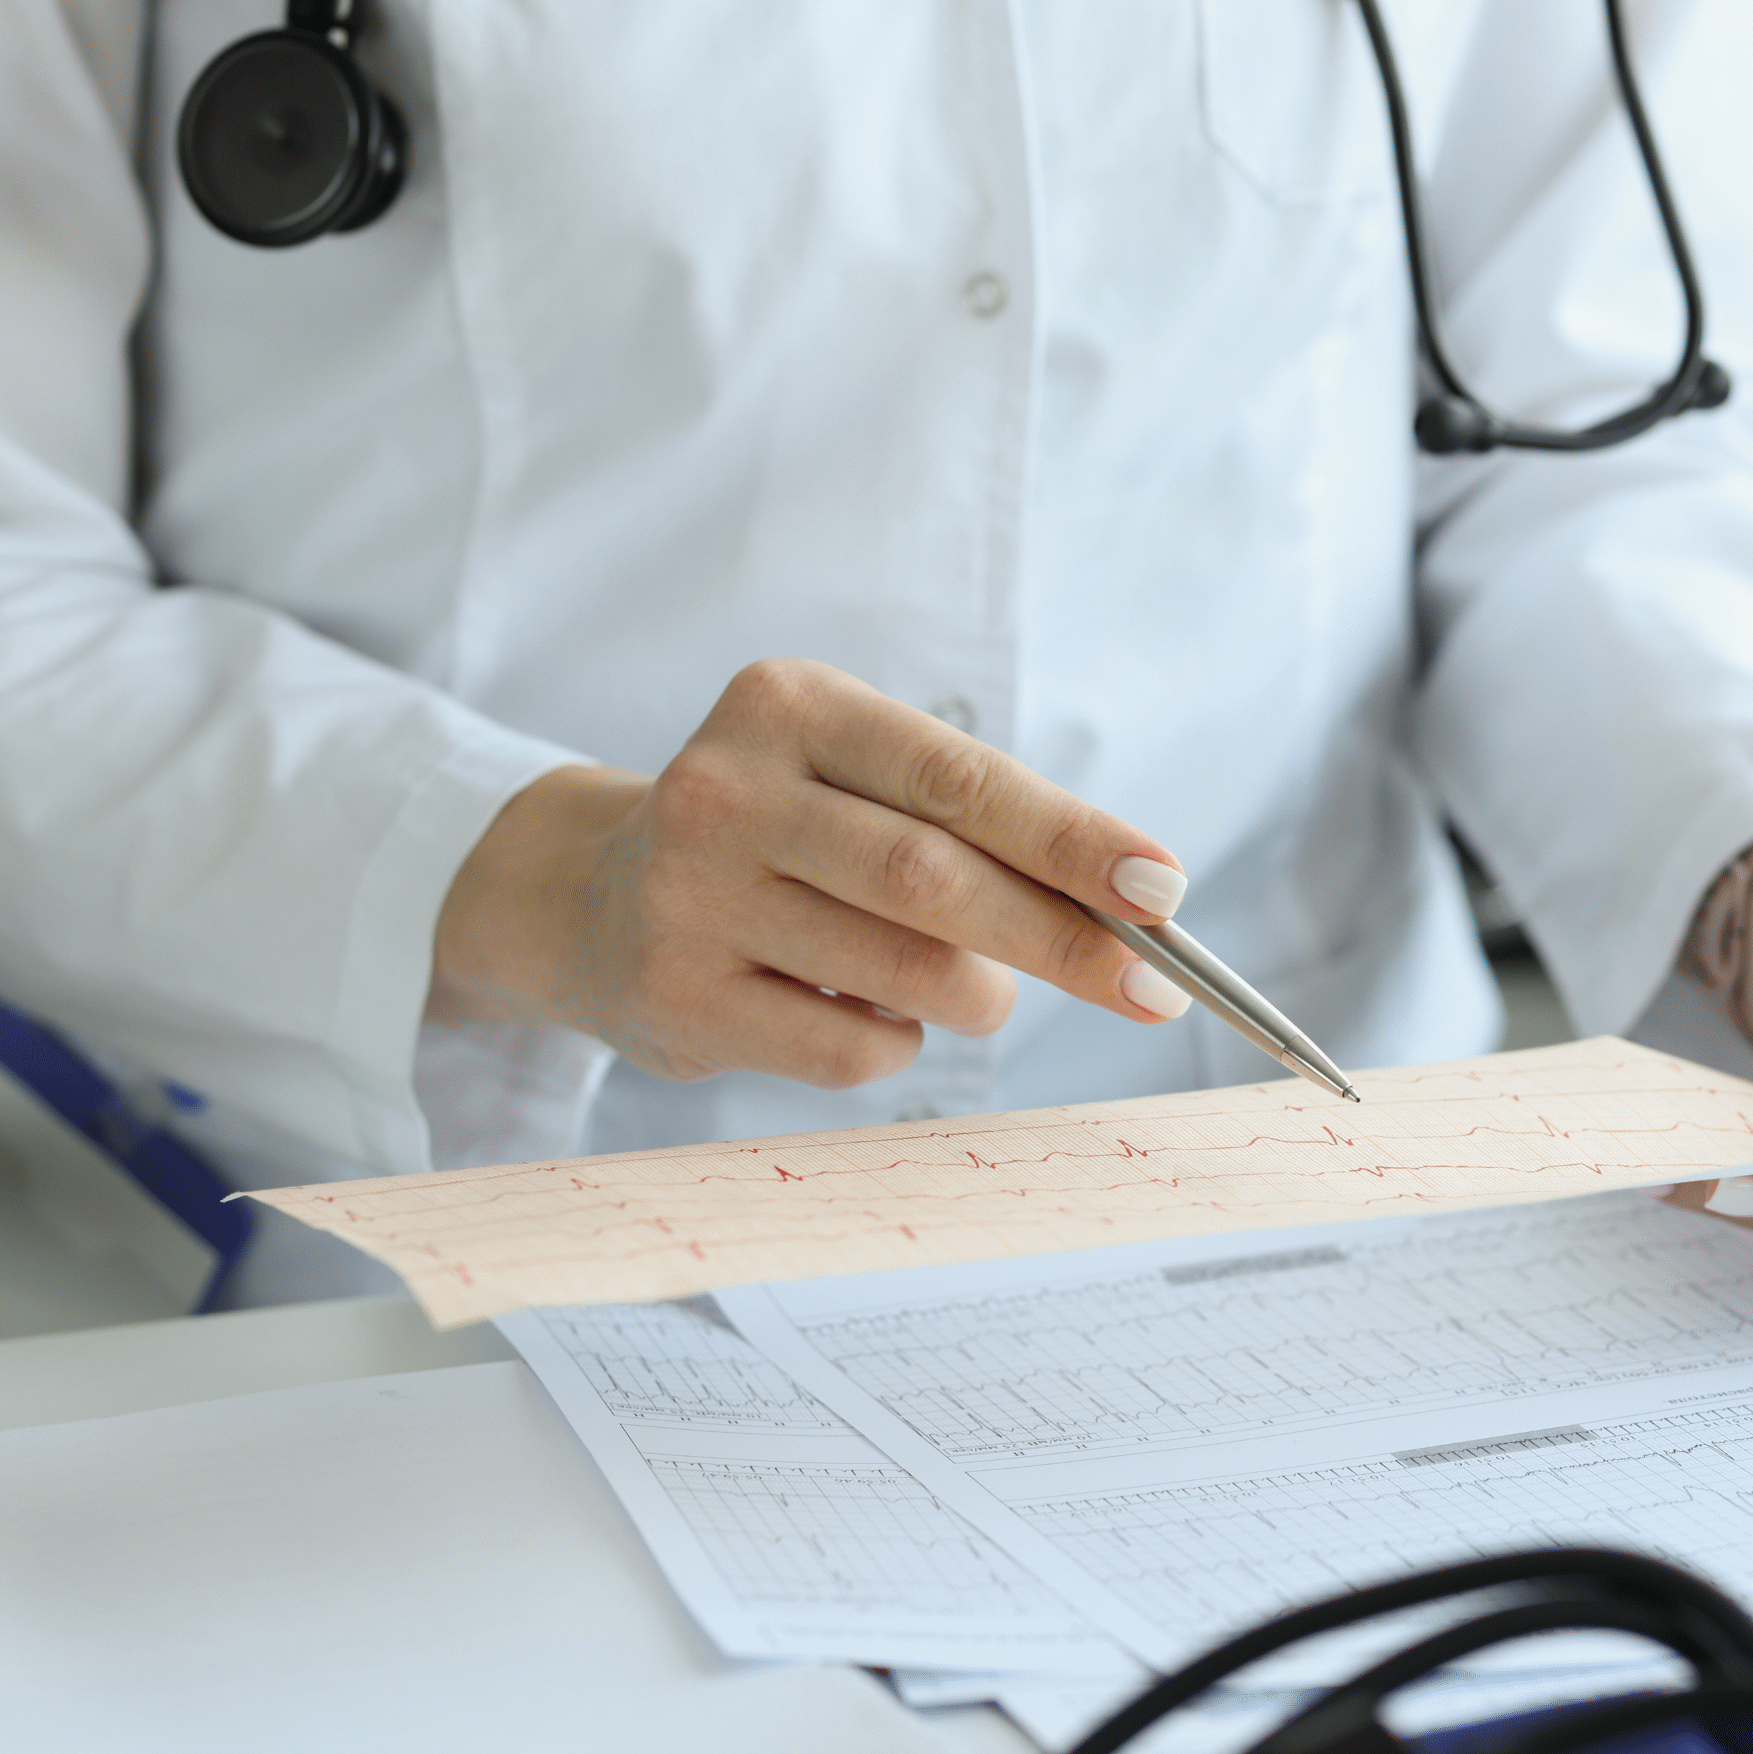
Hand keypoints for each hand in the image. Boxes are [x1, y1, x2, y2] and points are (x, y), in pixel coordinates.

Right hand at [429, 659, 1194, 1085]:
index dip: (1072, 839)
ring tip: (974, 986)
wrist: (588, 897)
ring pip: (905, 972)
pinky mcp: (676, 998)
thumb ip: (980, 828)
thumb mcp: (860, 783)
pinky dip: (902, 1041)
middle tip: (1152, 985)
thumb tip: (1141, 909)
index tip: (1164, 889)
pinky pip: (852, 1048)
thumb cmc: (784, 834)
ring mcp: (688, 896)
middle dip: (1063, 939)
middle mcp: (726, 788)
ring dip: (980, 995)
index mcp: (791, 706)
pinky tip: (867, 1009)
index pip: (959, 779)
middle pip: (934, 880)